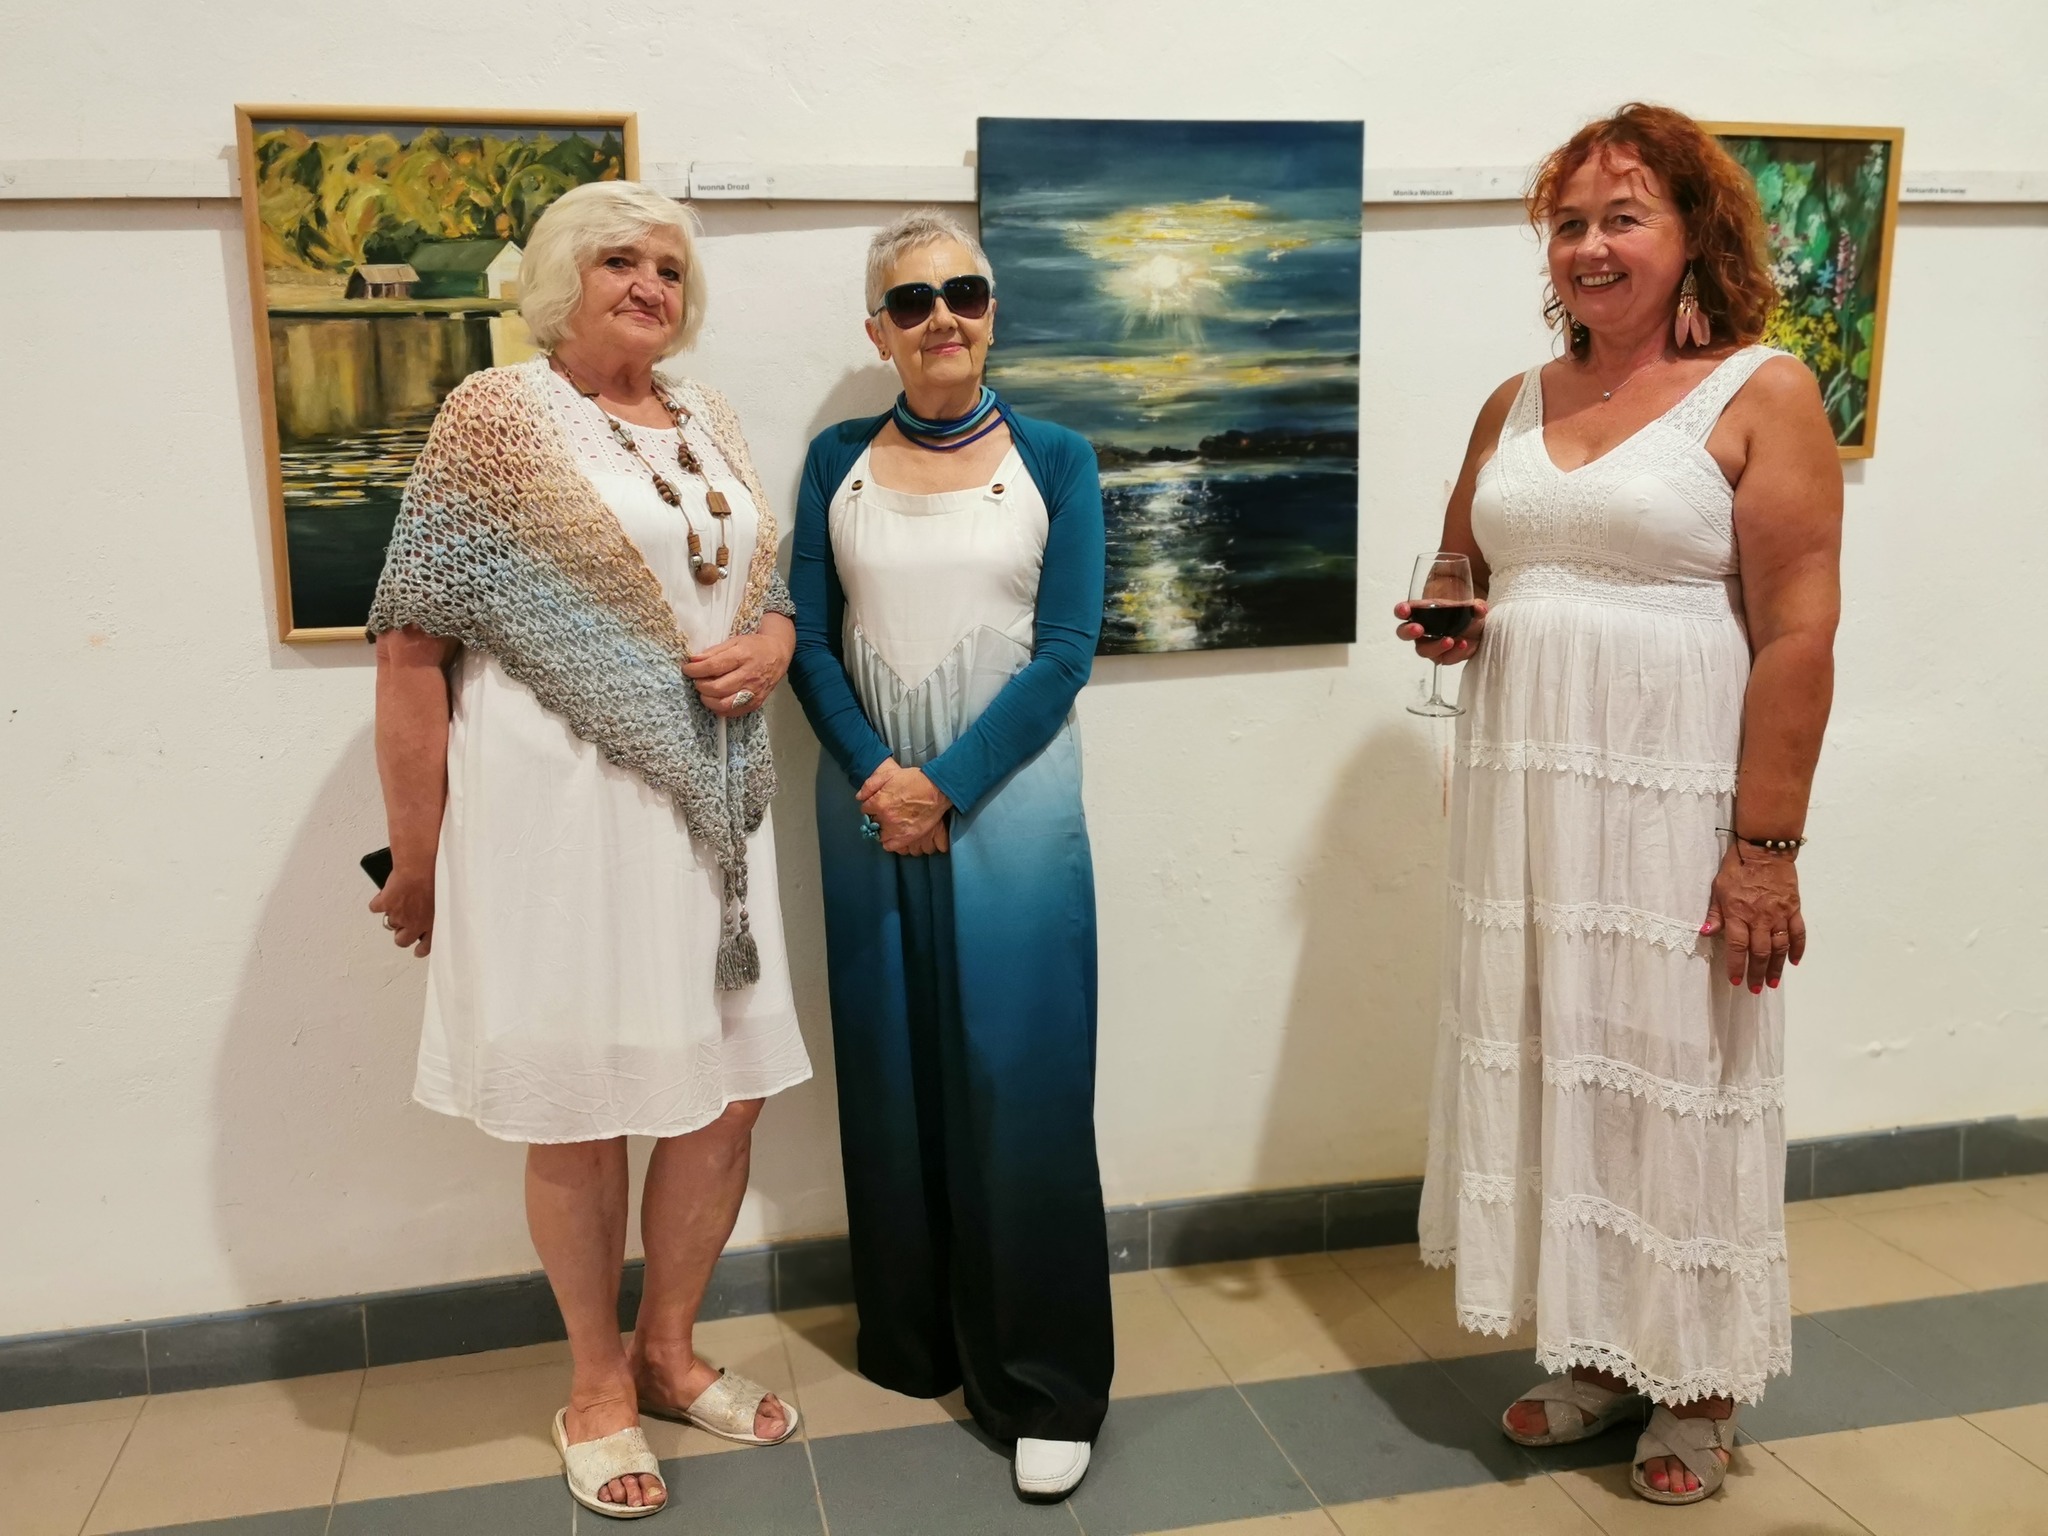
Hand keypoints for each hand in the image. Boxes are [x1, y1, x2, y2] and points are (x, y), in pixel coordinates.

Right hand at [369, 868, 435, 957]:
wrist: (423, 866)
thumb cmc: (440, 877)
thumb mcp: (449, 898)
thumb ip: (442, 910)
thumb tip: (439, 911)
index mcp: (434, 924)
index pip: (427, 946)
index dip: (421, 949)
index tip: (418, 950)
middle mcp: (415, 924)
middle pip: (402, 940)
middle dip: (402, 936)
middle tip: (402, 928)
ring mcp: (398, 915)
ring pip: (389, 924)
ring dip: (393, 915)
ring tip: (399, 902)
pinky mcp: (385, 904)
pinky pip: (376, 907)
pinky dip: (379, 901)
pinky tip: (384, 894)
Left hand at [684, 615, 793, 718]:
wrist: (778, 654)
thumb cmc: (754, 646)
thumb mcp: (734, 641)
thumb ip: (713, 652)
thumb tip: (693, 661)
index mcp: (743, 656)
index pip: (714, 666)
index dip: (696, 670)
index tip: (687, 669)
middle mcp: (749, 676)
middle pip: (717, 688)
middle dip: (701, 686)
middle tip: (697, 681)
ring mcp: (753, 692)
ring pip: (724, 704)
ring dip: (708, 700)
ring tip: (705, 691)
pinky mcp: (756, 703)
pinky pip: (733, 712)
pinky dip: (719, 709)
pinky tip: (716, 700)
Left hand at [857, 760, 952, 854]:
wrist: (937, 789)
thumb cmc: (914, 780)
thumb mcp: (889, 774)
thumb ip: (870, 785)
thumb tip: (860, 797)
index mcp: (879, 802)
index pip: (865, 808)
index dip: (871, 805)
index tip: (878, 803)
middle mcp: (886, 818)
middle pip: (873, 822)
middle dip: (877, 817)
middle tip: (886, 812)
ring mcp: (896, 829)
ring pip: (880, 835)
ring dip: (883, 830)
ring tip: (891, 823)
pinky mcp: (907, 837)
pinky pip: (890, 846)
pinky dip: (890, 842)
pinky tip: (894, 834)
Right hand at [1394, 599, 1487, 664]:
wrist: (1479, 632)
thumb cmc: (1467, 616)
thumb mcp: (1473, 607)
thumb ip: (1476, 606)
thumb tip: (1478, 609)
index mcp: (1422, 612)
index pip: (1405, 611)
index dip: (1402, 610)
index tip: (1405, 611)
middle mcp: (1422, 630)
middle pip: (1404, 633)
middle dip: (1409, 631)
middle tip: (1419, 629)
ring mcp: (1430, 645)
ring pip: (1423, 650)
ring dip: (1435, 646)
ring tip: (1450, 640)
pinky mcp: (1441, 657)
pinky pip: (1444, 659)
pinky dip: (1454, 653)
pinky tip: (1463, 645)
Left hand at [1701, 843, 1804, 992]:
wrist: (1765, 849)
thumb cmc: (1737, 867)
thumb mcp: (1718, 888)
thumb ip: (1715, 913)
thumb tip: (1705, 933)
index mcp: (1738, 913)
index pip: (1736, 946)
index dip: (1736, 965)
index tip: (1736, 981)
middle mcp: (1760, 918)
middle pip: (1759, 952)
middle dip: (1757, 973)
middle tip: (1755, 989)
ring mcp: (1779, 914)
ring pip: (1780, 947)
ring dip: (1776, 967)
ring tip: (1772, 982)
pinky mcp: (1794, 909)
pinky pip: (1798, 933)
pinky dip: (1798, 949)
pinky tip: (1794, 962)